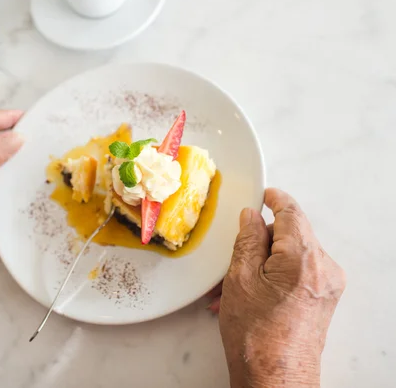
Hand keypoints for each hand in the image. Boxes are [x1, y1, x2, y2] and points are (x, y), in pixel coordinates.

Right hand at [211, 188, 345, 386]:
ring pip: (292, 255)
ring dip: (263, 261)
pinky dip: (274, 275)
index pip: (291, 213)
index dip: (275, 198)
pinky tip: (251, 293)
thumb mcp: (240, 277)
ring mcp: (327, 286)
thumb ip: (248, 239)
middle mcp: (324, 269)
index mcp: (304, 259)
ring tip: (235, 286)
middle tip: (234, 258)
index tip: (264, 193)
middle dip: (260, 241)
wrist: (274, 378)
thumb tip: (251, 216)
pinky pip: (298, 273)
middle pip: (291, 234)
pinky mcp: (324, 299)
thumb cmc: (256, 335)